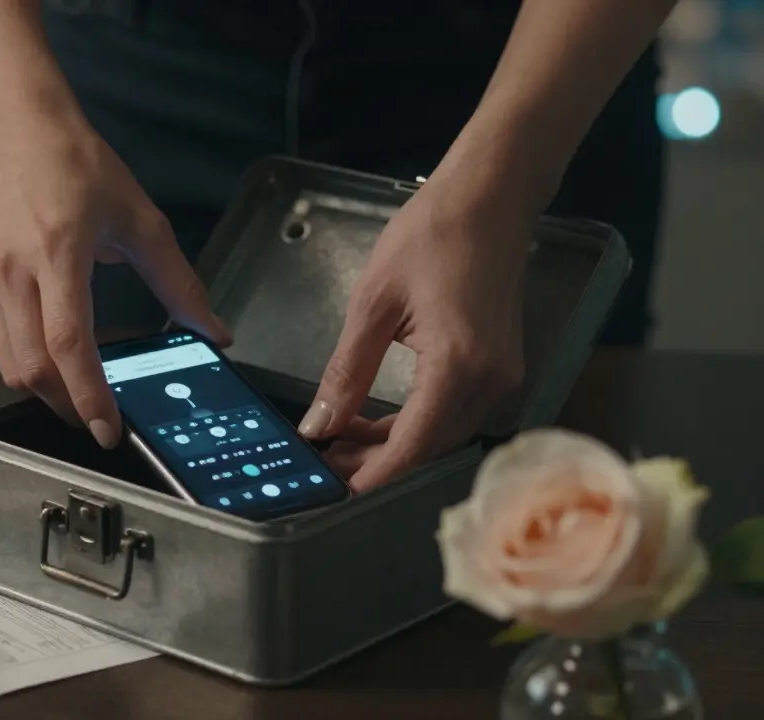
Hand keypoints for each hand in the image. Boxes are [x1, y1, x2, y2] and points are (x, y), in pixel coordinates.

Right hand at [0, 104, 228, 448]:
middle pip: (32, 369)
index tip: (109, 429)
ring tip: (80, 394)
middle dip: (68, 406)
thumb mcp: (139, 218)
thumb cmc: (71, 165)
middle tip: (100, 419)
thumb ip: (178, 281)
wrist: (10, 131)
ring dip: (47, 391)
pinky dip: (27, 366)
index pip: (68, 344)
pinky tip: (53, 359)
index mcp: (58, 252)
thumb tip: (212, 329)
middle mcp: (13, 273)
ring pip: (10, 367)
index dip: (88, 395)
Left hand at [298, 168, 532, 491]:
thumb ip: (347, 372)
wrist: (491, 197)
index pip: (412, 446)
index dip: (372, 476)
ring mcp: (502, 376)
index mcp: (458, 365)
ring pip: (442, 435)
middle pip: (429, 448)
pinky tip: (377, 418)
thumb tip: (319, 423)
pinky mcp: (501, 367)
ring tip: (342, 438)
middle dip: (376, 463)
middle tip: (326, 460)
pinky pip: (453, 412)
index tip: (334, 490)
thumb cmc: (433, 234)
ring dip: (394, 444)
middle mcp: (490, 380)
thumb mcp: (372, 304)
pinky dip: (415, 422)